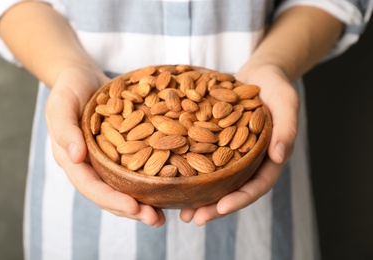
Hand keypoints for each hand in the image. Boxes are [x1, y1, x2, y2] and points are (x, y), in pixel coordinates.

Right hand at [45, 66, 165, 225]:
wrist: (83, 77)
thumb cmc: (68, 89)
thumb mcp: (61, 104)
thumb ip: (64, 129)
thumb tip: (75, 158)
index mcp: (72, 160)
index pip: (91, 187)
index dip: (111, 199)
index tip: (134, 207)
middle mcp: (91, 165)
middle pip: (110, 194)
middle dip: (132, 210)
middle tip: (155, 220)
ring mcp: (107, 160)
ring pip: (124, 187)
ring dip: (143, 202)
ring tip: (163, 216)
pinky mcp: (123, 150)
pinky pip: (135, 169)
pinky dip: (149, 181)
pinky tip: (168, 188)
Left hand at [180, 64, 298, 224]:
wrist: (259, 74)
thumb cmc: (277, 87)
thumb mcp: (286, 103)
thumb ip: (287, 128)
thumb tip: (279, 156)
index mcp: (268, 158)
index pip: (257, 185)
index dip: (240, 199)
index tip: (221, 208)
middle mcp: (249, 161)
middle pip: (232, 189)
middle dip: (214, 207)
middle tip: (192, 219)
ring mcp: (231, 153)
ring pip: (216, 180)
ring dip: (199, 196)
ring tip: (179, 210)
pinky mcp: (216, 141)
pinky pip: (203, 157)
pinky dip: (189, 168)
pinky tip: (172, 175)